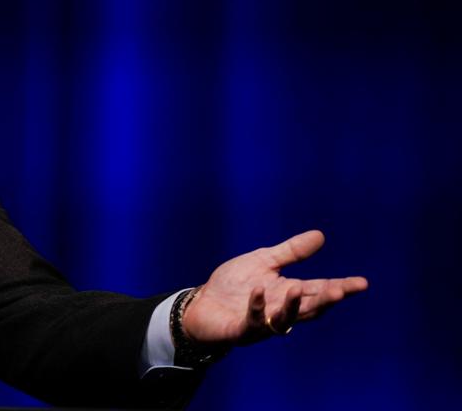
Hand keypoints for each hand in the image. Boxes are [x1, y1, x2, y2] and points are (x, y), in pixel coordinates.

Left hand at [181, 230, 367, 345]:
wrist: (202, 304)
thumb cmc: (233, 285)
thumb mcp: (263, 261)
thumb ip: (291, 252)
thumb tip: (320, 235)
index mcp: (288, 292)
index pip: (319, 290)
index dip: (341, 287)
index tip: (362, 283)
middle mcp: (280, 310)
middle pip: (309, 308)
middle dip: (325, 300)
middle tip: (340, 291)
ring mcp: (262, 323)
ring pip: (285, 319)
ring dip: (293, 306)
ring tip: (299, 289)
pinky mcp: (241, 330)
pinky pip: (252, 321)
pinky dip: (256, 306)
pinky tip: (258, 290)